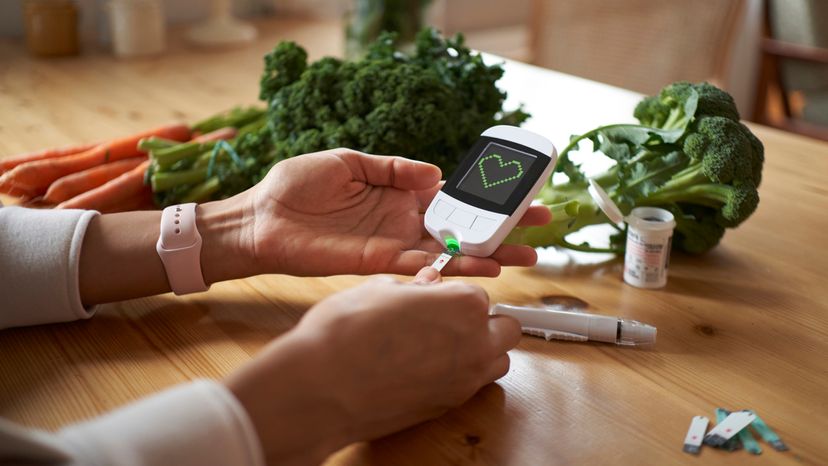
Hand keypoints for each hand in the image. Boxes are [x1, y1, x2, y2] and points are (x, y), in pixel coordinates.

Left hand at [211, 148, 549, 278]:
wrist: (261, 217)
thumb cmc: (297, 185)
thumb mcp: (348, 160)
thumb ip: (393, 166)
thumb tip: (436, 171)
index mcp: (398, 190)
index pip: (451, 192)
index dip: (483, 191)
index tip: (517, 187)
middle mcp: (404, 218)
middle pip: (462, 223)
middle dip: (501, 224)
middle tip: (540, 224)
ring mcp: (396, 242)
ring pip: (452, 249)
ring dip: (489, 251)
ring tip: (525, 254)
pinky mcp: (381, 262)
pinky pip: (425, 265)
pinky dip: (455, 266)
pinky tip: (483, 267)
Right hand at [224, 271, 520, 465]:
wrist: (321, 388)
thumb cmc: (344, 334)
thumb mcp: (377, 290)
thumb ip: (412, 285)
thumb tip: (422, 284)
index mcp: (463, 304)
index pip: (479, 293)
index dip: (453, 293)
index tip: (436, 296)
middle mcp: (474, 342)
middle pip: (505, 328)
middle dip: (483, 321)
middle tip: (449, 319)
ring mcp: (465, 379)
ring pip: (497, 361)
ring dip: (481, 350)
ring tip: (444, 345)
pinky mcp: (449, 406)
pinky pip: (473, 386)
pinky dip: (462, 375)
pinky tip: (429, 368)